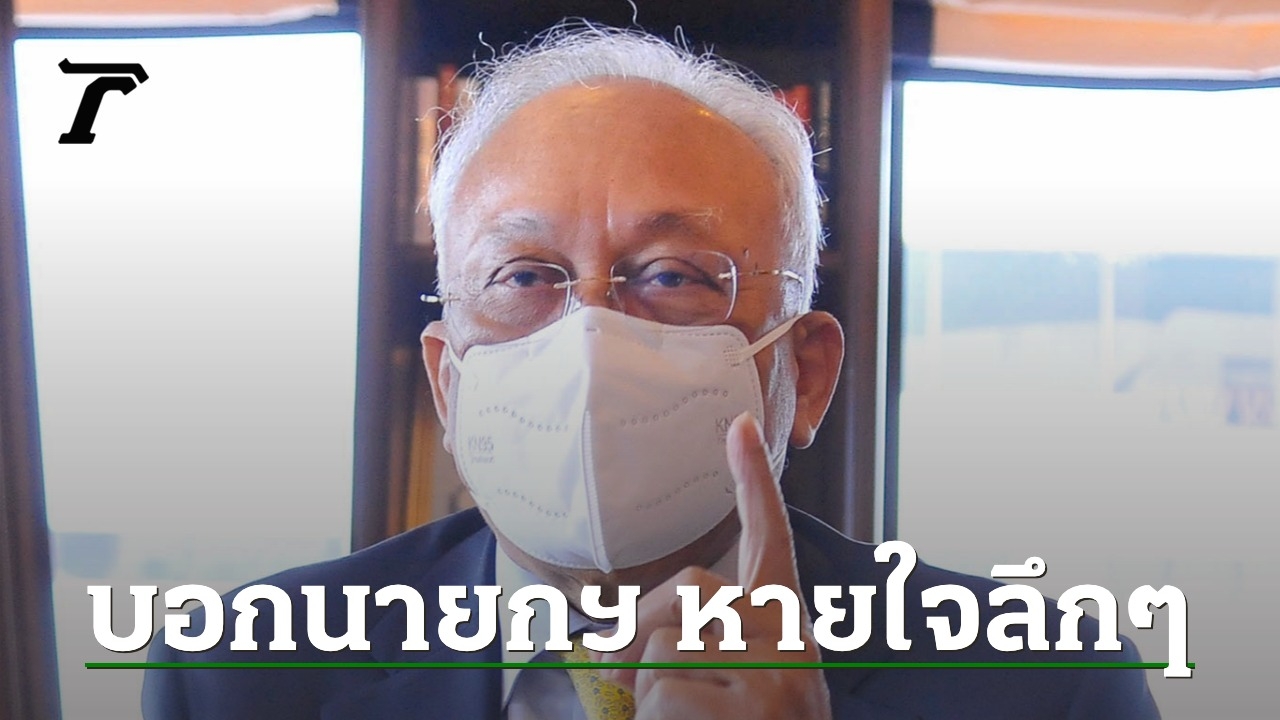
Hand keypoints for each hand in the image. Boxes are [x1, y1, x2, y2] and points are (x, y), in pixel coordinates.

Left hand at [598, 412, 832, 718]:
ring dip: (646, 698)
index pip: (770, 544)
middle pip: (690, 589)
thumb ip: (687, 651)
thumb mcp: (726, 688)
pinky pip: (660, 697)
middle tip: (611, 673)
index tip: (740, 425)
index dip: (754, 484)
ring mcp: (779, 679)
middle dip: (638, 628)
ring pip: (664, 650)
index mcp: (786, 632)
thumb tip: (601, 647)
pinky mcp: (759, 707)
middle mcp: (792, 645)